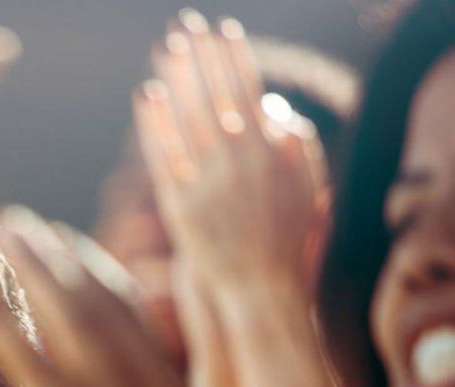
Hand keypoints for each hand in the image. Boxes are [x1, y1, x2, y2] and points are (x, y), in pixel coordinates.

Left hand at [135, 13, 325, 290]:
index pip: (250, 91)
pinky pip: (166, 155)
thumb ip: (297, 146)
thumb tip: (275, 109)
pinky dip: (156, 123)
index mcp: (273, 152)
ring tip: (165, 47)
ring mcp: (210, 182)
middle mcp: (241, 161)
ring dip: (177, 79)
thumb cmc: (287, 241)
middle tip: (186, 23)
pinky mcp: (182, 206)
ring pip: (190, 118)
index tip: (222, 28)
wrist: (261, 291)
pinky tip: (146, 95)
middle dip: (201, 56)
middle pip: (216, 95)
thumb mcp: (307, 189)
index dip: (234, 58)